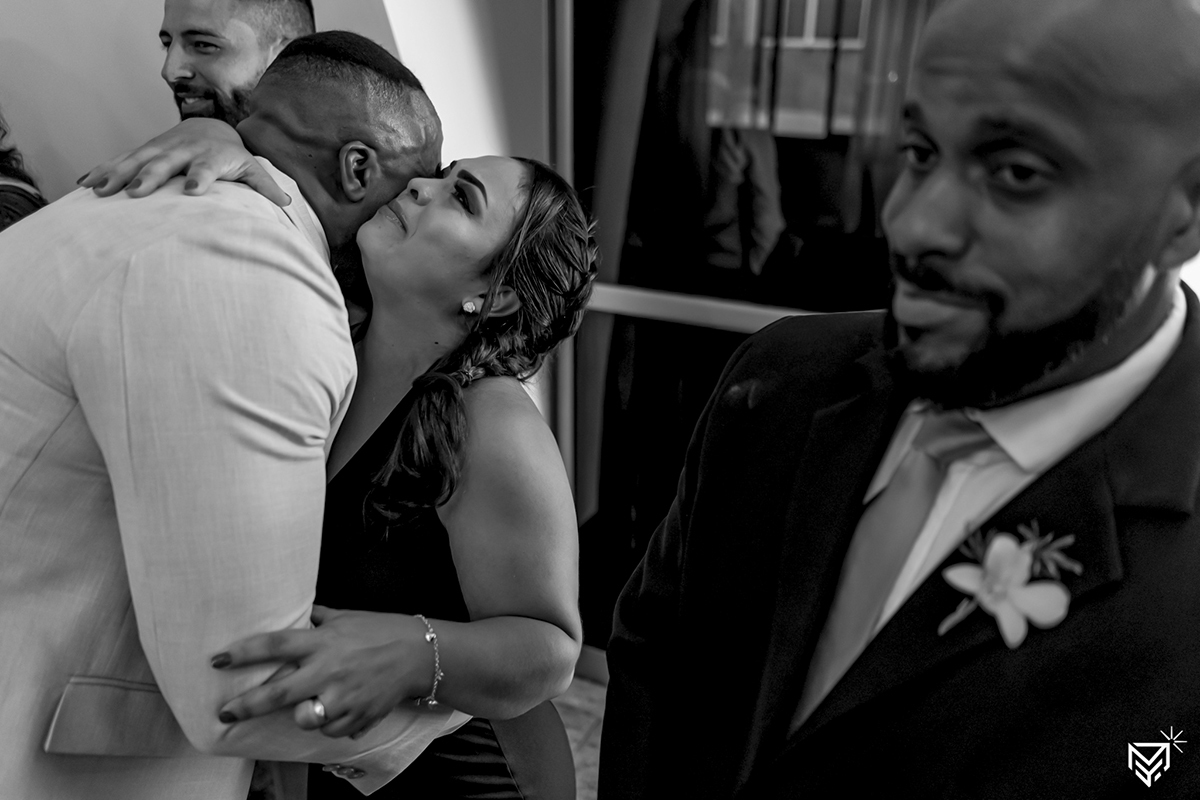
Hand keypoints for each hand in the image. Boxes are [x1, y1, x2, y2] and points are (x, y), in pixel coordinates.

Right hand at [77, 118, 290, 206]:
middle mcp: (182, 151)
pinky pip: (119, 161)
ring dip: (117, 174)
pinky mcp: (143, 152)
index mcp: (209, 158)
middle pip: (164, 164)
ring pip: (135, 161)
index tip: (193, 192)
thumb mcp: (250, 168)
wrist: (209, 128)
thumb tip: (289, 201)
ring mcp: (160, 150)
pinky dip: (102, 170)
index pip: (205, 169)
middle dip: (150, 176)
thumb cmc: (232, 156)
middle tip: (136, 193)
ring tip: (100, 191)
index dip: (200, 178)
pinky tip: (85, 184)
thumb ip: (266, 185)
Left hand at [212, 606, 432, 737]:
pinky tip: (340, 709)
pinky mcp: (358, 717)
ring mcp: (344, 698)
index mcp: (324, 642)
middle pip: (277, 694)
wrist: (420, 654)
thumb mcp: (346, 617)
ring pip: (304, 720)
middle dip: (245, 706)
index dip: (243, 653)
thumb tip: (294, 615)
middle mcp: (329, 671)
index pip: (275, 645)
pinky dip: (331, 723)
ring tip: (312, 703)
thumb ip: (317, 620)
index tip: (217, 660)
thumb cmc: (381, 631)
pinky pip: (331, 731)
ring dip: (302, 714)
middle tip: (225, 714)